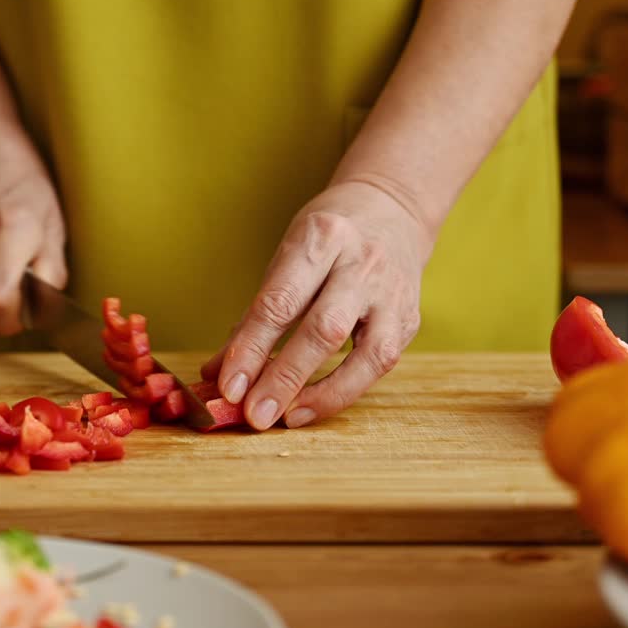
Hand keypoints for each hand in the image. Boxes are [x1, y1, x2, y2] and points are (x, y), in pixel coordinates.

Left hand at [202, 181, 431, 429]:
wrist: (393, 210)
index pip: (280, 301)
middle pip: (322, 329)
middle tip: (253, 415)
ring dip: (322, 393)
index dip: (251, 349)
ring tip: (286, 417)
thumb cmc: (327, 238)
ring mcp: (392, 293)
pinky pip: (380, 364)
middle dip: (284, 377)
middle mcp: (362, 263)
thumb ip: (256, 316)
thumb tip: (218, 371)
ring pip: (365, 353)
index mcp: (321, 238)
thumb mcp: (286, 258)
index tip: (228, 387)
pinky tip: (314, 405)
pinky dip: (346, 390)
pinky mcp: (410, 319)